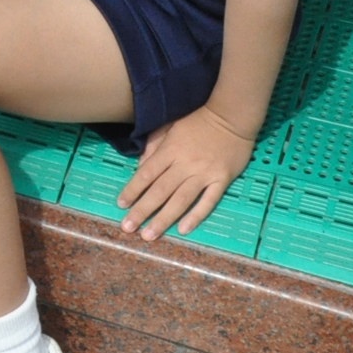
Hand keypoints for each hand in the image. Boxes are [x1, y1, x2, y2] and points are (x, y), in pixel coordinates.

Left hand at [115, 106, 253, 241]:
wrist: (231, 117)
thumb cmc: (197, 122)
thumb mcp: (170, 127)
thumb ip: (154, 146)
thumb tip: (141, 167)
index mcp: (170, 150)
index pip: (146, 173)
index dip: (133, 190)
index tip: (121, 204)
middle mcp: (185, 164)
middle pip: (160, 190)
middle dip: (142, 210)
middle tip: (128, 227)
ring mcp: (204, 174)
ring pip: (181, 200)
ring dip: (164, 219)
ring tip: (149, 235)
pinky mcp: (222, 180)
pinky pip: (208, 202)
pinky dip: (196, 216)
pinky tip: (183, 229)